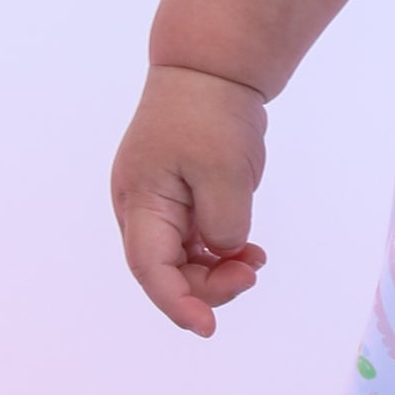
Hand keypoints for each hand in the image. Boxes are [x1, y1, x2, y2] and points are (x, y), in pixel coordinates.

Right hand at [112, 64, 271, 336]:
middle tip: (251, 274)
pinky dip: (220, 252)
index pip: (150, 269)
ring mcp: (158, 203)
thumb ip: (223, 225)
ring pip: (181, 259)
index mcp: (140, 201)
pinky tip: (248, 252)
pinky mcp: (178, 197)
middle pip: (165, 269)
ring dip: (216, 272)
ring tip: (254, 263)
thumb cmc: (211, 114)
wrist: (211, 68)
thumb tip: (222, 252)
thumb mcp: (225, 172)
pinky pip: (194, 240)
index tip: (207, 327)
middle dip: (207, 286)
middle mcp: (140, 207)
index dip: (177, 303)